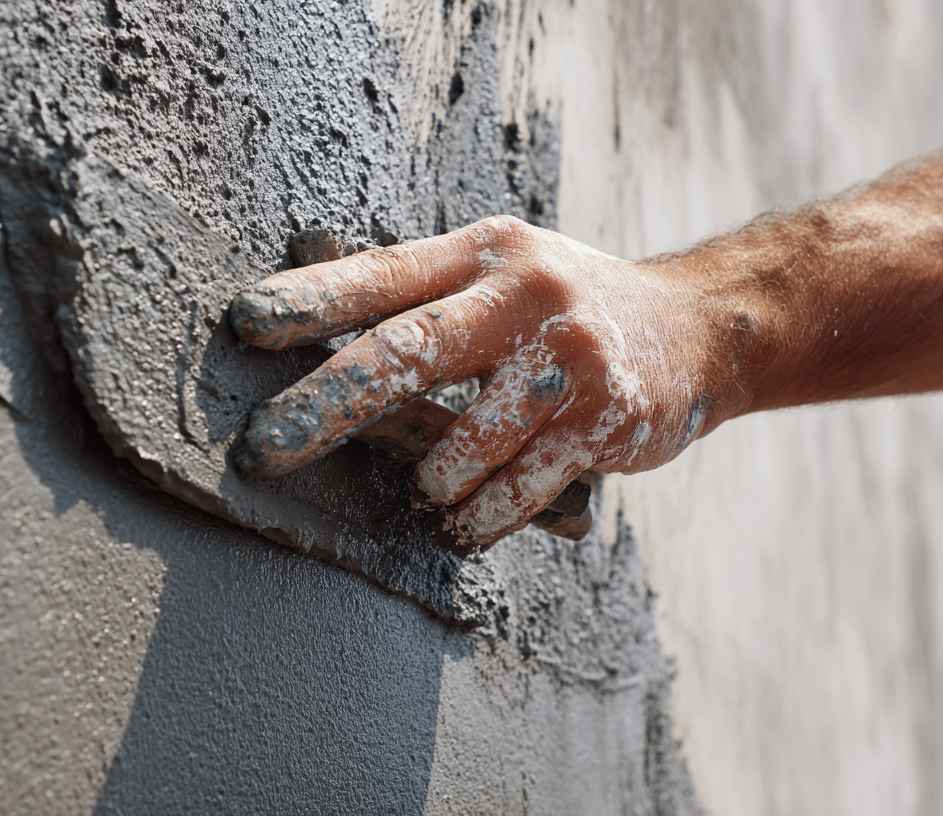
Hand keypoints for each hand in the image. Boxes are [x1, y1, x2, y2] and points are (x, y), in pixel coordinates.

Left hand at [228, 216, 732, 548]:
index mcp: (488, 252)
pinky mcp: (604, 419)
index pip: (385, 272)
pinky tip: (465, 521)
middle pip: (409, 350)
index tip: (244, 325)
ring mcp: (569, 358)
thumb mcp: (508, 269)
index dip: (313, 299)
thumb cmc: (570, 306)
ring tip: (428, 489)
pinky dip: (480, 515)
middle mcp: (527, 295)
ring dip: (431, 479)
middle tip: (265, 446)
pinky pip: (518, 487)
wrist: (698, 327)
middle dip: (328, 403)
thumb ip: (432, 295)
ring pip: (465, 440)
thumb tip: (316, 330)